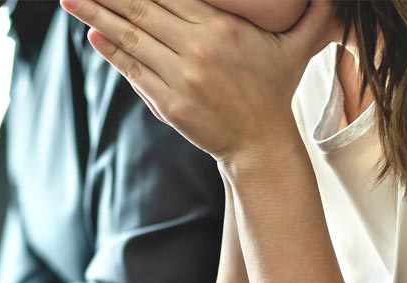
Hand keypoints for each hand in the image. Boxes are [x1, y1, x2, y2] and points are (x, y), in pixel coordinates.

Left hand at [59, 0, 336, 164]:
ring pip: (131, 36)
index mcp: (223, 27)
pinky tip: (92, 32)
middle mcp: (198, 49)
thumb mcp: (297, 46)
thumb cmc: (274, 91)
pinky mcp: (167, 103)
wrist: (260, 144)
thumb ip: (314, 12)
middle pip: (143, 7)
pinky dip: (112, 51)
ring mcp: (180, 77)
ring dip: (97, 15)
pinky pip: (134, 70)